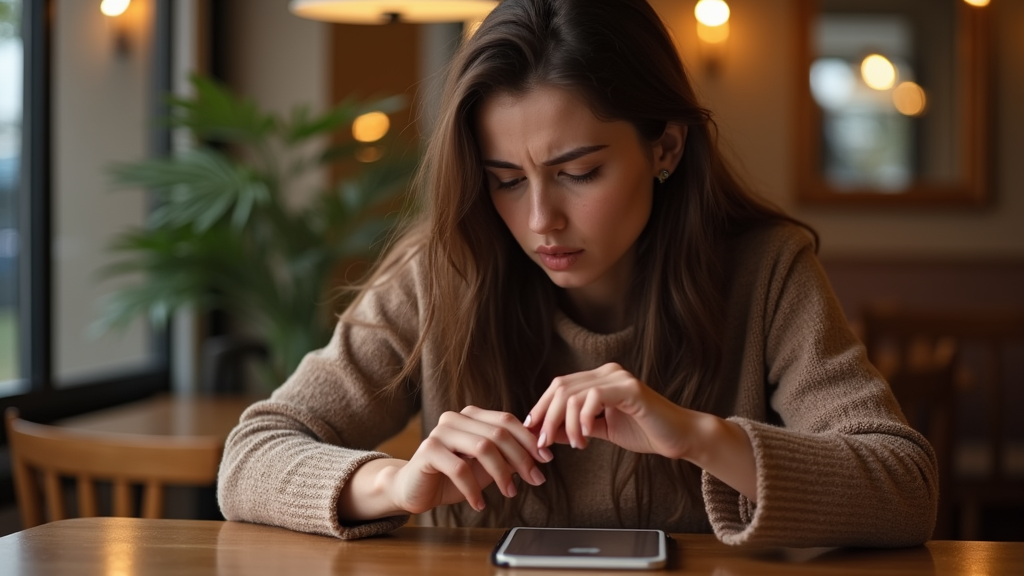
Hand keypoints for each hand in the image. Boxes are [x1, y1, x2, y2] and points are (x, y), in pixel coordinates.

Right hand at [386, 406, 552, 513]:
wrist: (413, 490)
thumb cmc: (452, 477)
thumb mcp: (485, 466)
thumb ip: (507, 456)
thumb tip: (541, 453)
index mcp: (471, 416)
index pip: (506, 421)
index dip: (529, 439)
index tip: (546, 460)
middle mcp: (455, 418)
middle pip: (498, 433)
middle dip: (521, 458)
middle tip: (535, 480)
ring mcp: (440, 433)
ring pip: (482, 447)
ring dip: (501, 473)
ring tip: (510, 493)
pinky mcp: (428, 451)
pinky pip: (460, 469)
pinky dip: (474, 490)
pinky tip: (480, 503)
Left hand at [526, 363, 694, 458]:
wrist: (680, 438)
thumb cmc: (645, 433)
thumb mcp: (602, 430)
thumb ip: (576, 427)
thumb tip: (546, 432)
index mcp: (600, 378)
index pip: (560, 386)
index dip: (542, 407)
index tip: (532, 431)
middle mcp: (608, 372)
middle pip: (561, 387)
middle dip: (547, 417)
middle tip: (543, 443)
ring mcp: (619, 378)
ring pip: (574, 395)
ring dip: (567, 424)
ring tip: (575, 445)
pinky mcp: (630, 389)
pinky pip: (594, 398)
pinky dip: (584, 419)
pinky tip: (587, 438)